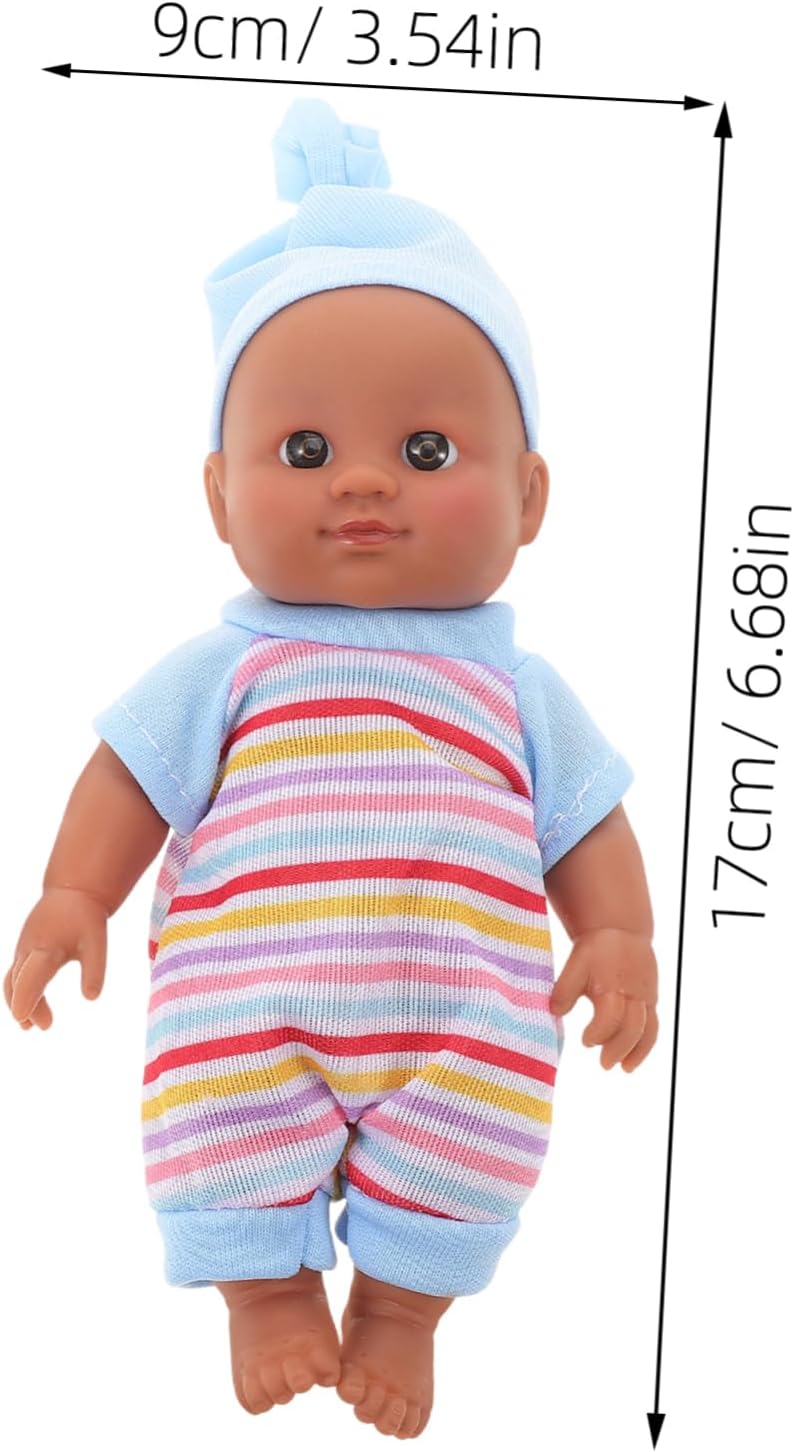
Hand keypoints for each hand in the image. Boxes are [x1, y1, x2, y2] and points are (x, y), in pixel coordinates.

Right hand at [4, 887, 107, 1030]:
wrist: (71, 893)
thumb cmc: (86, 919)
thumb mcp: (97, 942)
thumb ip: (95, 969)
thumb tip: (91, 997)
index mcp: (47, 947)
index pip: (31, 977)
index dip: (25, 997)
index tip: (22, 1018)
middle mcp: (28, 949)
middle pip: (18, 983)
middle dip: (26, 1006)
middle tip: (45, 1026)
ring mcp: (22, 950)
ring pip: (12, 981)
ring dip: (18, 1003)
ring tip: (31, 1026)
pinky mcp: (23, 951)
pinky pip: (15, 976)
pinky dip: (18, 994)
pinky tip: (31, 1012)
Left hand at [549, 927, 657, 1071]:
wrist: (622, 930)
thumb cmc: (595, 950)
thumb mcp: (576, 964)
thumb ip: (565, 989)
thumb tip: (554, 1012)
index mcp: (611, 984)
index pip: (609, 1017)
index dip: (598, 1033)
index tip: (584, 1040)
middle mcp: (632, 992)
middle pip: (631, 1028)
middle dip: (617, 1048)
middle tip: (603, 1063)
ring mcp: (645, 997)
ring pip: (647, 1030)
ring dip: (636, 1052)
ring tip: (623, 1068)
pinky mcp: (652, 1000)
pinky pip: (653, 1027)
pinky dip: (646, 1046)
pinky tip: (633, 1060)